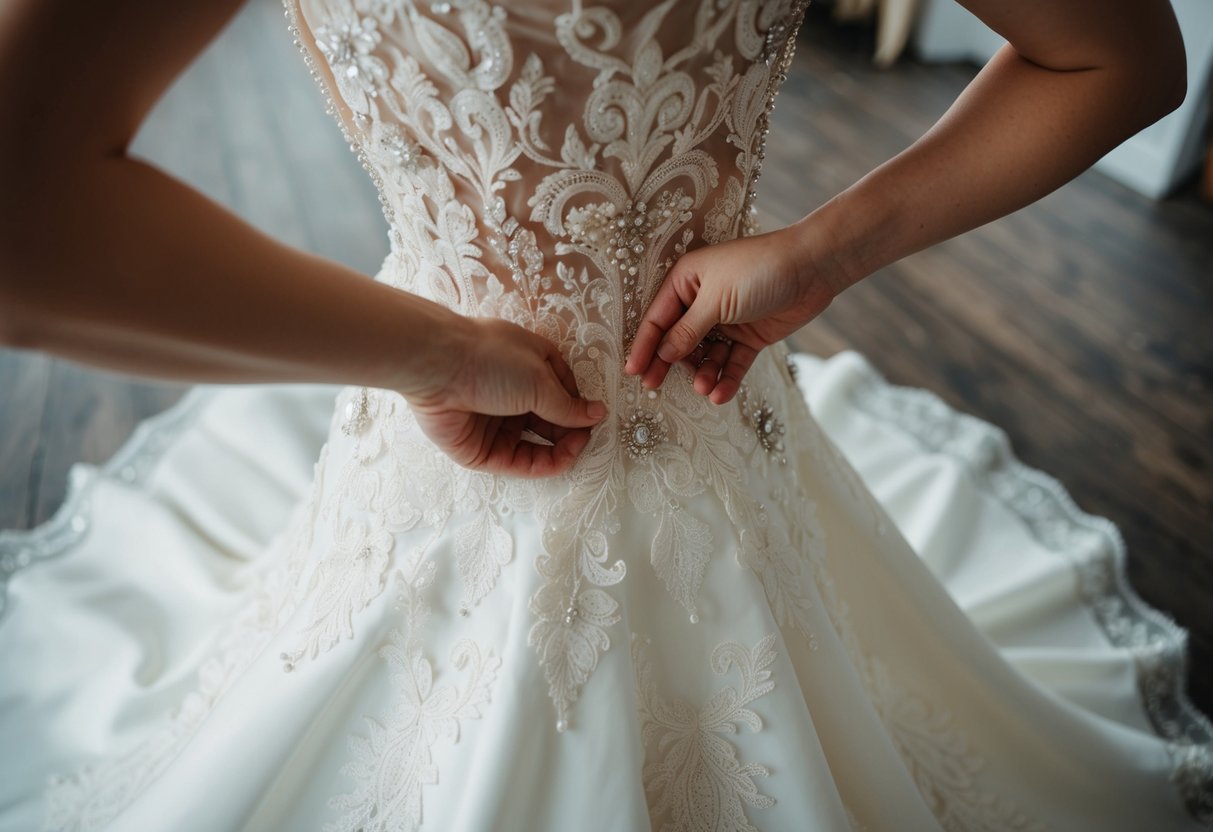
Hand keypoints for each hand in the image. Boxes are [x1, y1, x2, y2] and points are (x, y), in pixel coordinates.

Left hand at [404, 317, 605, 477]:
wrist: (436, 368)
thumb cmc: (490, 359)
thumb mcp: (539, 378)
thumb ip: (567, 404)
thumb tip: (598, 413)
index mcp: (527, 367)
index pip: (560, 392)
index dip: (577, 407)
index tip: (594, 418)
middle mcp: (510, 395)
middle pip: (548, 421)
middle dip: (570, 430)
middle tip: (587, 437)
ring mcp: (493, 423)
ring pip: (533, 444)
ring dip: (559, 449)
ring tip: (576, 448)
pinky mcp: (478, 449)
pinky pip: (514, 462)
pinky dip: (539, 464)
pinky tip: (558, 460)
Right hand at [625, 223, 838, 402]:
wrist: (812, 268)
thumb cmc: (759, 270)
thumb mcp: (716, 300)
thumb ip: (688, 330)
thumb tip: (662, 354)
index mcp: (686, 281)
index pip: (658, 318)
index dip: (645, 345)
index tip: (633, 372)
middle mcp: (702, 301)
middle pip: (678, 340)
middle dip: (669, 364)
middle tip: (655, 388)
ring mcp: (726, 320)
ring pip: (705, 355)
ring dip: (702, 373)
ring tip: (703, 387)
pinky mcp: (749, 336)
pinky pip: (731, 362)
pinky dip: (725, 378)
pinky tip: (720, 394)